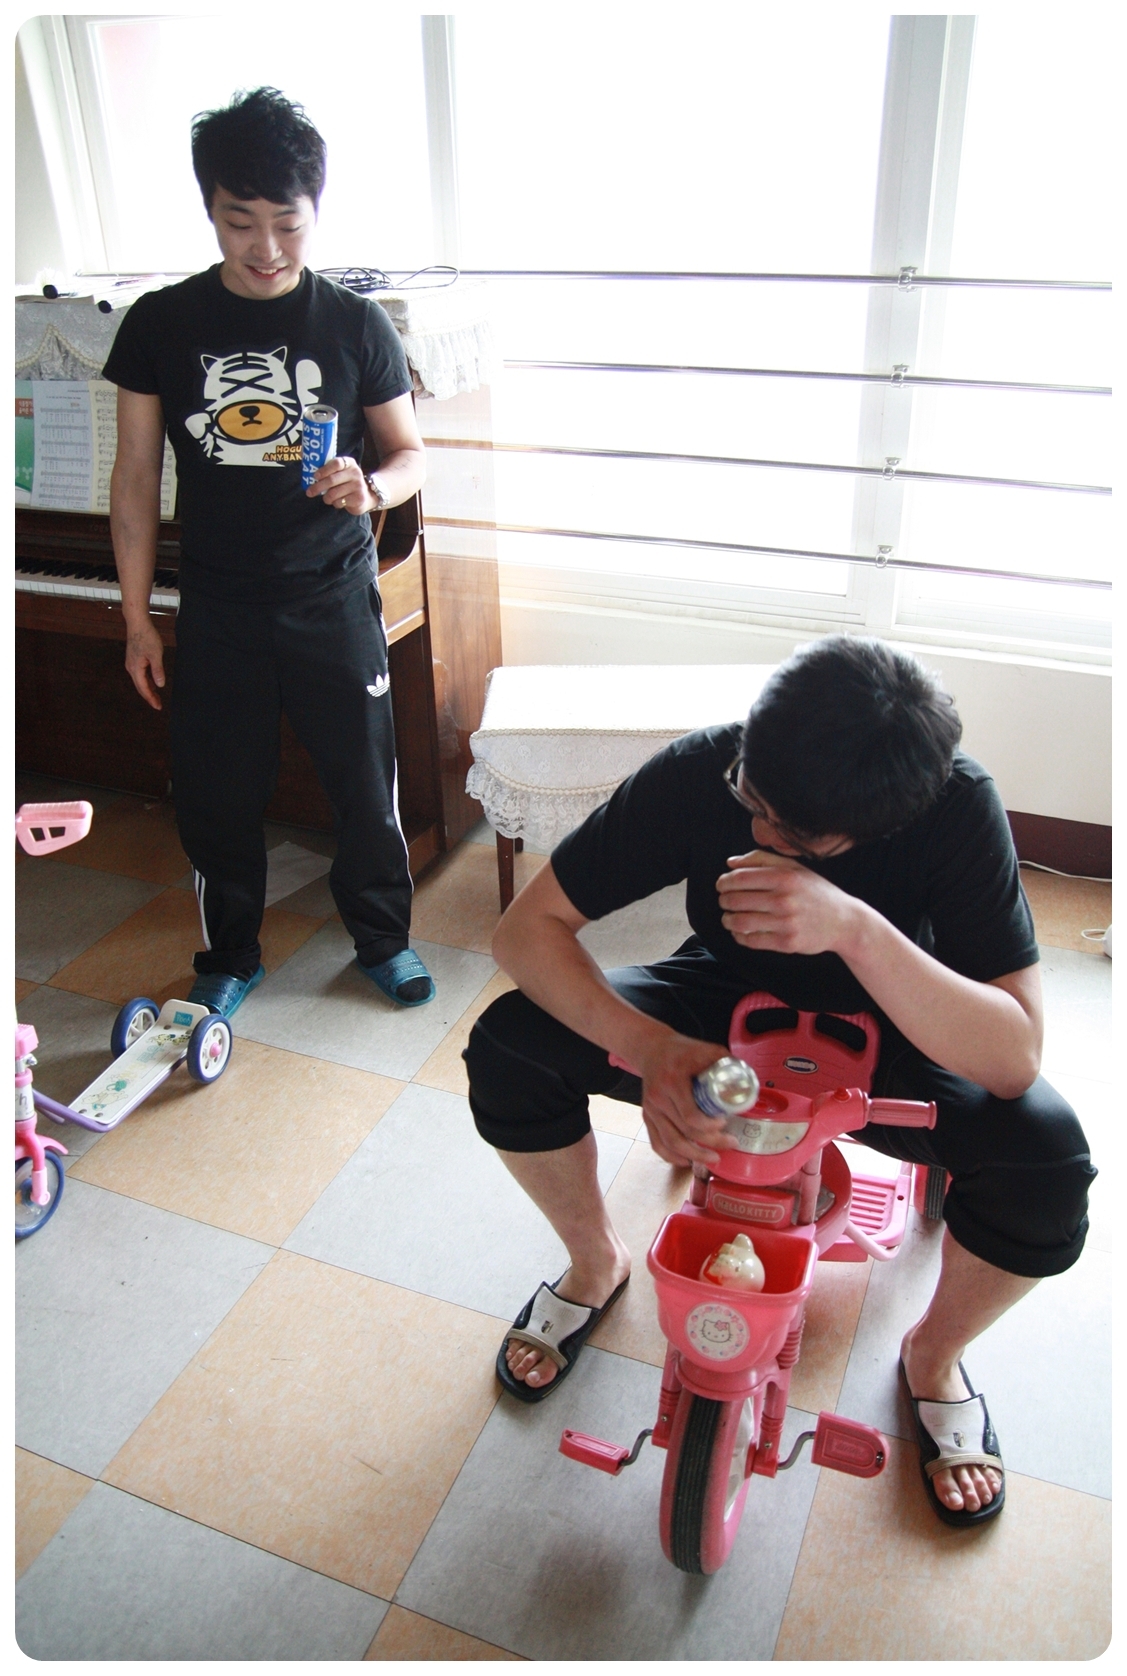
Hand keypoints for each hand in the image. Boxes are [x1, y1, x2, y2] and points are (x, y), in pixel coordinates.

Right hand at [124, 619, 165, 710]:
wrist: (138, 623)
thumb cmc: (146, 636)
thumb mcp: (156, 654)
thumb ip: (157, 670)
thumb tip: (160, 685)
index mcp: (136, 668)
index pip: (144, 688)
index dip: (151, 698)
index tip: (158, 707)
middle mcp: (131, 668)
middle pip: (140, 687)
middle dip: (149, 696)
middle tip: (158, 705)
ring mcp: (131, 663)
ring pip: (140, 681)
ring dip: (148, 689)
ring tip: (157, 696)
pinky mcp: (134, 659)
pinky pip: (140, 674)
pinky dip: (146, 681)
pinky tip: (153, 682)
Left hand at [306, 456, 376, 514]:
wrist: (366, 495)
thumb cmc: (347, 482)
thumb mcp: (341, 472)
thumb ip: (328, 468)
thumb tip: (306, 462)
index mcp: (349, 463)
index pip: (336, 463)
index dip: (324, 470)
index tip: (315, 476)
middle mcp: (355, 473)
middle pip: (332, 480)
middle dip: (318, 487)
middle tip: (309, 492)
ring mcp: (358, 486)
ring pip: (334, 493)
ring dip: (326, 498)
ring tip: (327, 498)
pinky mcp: (358, 498)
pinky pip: (340, 502)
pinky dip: (335, 504)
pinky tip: (338, 502)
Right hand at [633, 1032, 738, 1165]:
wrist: (652, 1048)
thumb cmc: (682, 1050)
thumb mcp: (705, 1049)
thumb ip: (725, 1062)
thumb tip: (747, 1081)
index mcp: (673, 1081)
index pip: (690, 1115)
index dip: (710, 1126)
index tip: (725, 1122)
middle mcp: (659, 1097)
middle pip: (684, 1132)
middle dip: (710, 1142)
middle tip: (730, 1143)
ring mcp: (651, 1109)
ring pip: (670, 1142)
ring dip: (693, 1155)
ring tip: (713, 1158)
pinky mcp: (647, 1116)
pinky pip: (657, 1143)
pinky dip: (670, 1157)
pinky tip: (686, 1161)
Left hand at [717, 849, 863, 954]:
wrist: (844, 921)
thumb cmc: (816, 892)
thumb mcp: (795, 868)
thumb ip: (762, 860)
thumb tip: (730, 863)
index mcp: (785, 877)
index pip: (740, 878)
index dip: (724, 882)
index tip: (721, 885)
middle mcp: (785, 899)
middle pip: (736, 900)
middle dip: (724, 900)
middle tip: (724, 901)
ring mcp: (786, 922)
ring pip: (740, 921)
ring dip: (727, 920)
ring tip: (728, 918)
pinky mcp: (787, 943)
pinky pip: (751, 941)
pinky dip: (739, 936)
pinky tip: (739, 931)